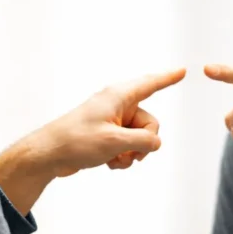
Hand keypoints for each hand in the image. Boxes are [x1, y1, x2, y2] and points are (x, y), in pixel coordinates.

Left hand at [36, 68, 187, 176]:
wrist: (49, 155)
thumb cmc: (76, 142)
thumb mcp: (115, 142)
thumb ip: (143, 141)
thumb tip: (155, 144)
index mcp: (118, 96)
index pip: (150, 84)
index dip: (168, 78)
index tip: (183, 70)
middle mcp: (117, 105)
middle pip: (149, 123)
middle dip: (144, 142)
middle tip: (128, 153)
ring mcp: (112, 120)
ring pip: (139, 138)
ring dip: (131, 153)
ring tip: (114, 159)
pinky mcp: (107, 135)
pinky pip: (127, 145)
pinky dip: (122, 156)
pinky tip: (109, 163)